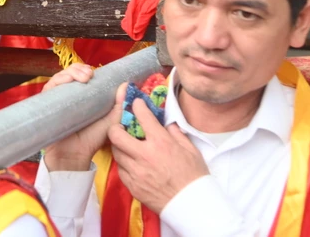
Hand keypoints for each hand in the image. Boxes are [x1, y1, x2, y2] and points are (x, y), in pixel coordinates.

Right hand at [42, 66, 114, 171]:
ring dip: (70, 73)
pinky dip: (57, 81)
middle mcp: (68, 95)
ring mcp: (57, 99)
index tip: (95, 72)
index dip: (86, 69)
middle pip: (69, 73)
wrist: (75, 156)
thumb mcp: (110, 121)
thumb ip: (119, 105)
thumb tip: (125, 84)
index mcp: (82, 95)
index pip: (81, 75)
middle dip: (79, 69)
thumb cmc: (91, 139)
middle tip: (89, 75)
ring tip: (82, 77)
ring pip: (59, 77)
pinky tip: (66, 82)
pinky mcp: (47, 105)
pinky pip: (49, 89)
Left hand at [108, 93, 208, 214]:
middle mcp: (144, 154)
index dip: (137, 105)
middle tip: (121, 126)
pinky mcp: (132, 185)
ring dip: (119, 146)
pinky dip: (124, 164)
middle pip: (116, 134)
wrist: (191, 204)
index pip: (142, 116)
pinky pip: (121, 170)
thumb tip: (166, 123)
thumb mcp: (190, 149)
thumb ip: (175, 133)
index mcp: (160, 142)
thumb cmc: (194, 175)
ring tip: (126, 146)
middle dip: (115, 126)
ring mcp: (136, 171)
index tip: (136, 104)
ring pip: (115, 152)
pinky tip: (132, 164)